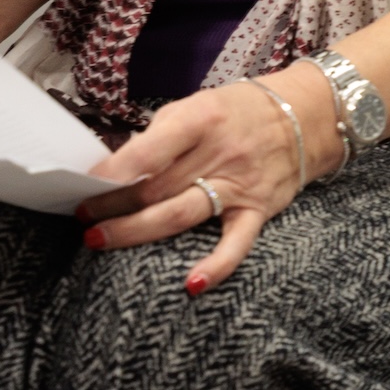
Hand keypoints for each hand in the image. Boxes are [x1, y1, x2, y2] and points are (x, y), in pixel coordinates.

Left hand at [74, 67, 335, 293]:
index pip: (148, 149)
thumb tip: (117, 168)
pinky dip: (217, 265)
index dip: (112, 171)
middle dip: (111, 204)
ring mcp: (239, 184)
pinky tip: (191, 284)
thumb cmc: (240, 111)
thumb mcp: (197, 105)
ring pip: (180, 214)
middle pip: (155, 186)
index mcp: (201, 119)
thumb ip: (160, 135)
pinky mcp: (257, 210)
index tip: (84, 184)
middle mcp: (219, 152)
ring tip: (98, 238)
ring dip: (135, 230)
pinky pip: (236, 242)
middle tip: (81, 215)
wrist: (308, 116)